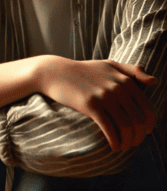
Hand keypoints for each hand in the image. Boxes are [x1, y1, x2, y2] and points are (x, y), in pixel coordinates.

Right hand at [36, 56, 156, 151]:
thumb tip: (155, 82)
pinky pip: (109, 128)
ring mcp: (104, 96)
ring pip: (125, 126)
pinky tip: (114, 147)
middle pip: (137, 119)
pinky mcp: (90, 105)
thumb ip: (132, 70)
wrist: (56, 72)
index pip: (147, 108)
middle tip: (133, 143)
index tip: (144, 132)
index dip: (148, 124)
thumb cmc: (83, 70)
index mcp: (124, 79)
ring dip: (128, 142)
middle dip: (138, 136)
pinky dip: (115, 141)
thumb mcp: (109, 64)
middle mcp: (116, 87)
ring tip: (124, 147)